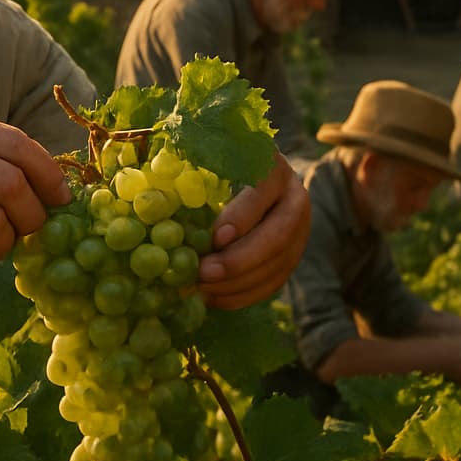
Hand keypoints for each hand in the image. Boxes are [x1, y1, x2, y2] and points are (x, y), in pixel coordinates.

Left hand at [196, 149, 311, 309]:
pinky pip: (273, 282)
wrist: (255, 180)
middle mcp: (294, 199)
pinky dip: (244, 295)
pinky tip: (214, 298)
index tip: (215, 237)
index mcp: (274, 168)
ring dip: (239, 283)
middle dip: (239, 260)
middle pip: (277, 236)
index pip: (264, 191)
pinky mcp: (292, 257)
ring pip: (277, 265)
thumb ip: (193, 176)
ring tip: (203, 289)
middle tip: (204, 273)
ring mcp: (300, 231)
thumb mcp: (211, 162)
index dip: (242, 217)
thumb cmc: (220, 169)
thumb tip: (159, 202)